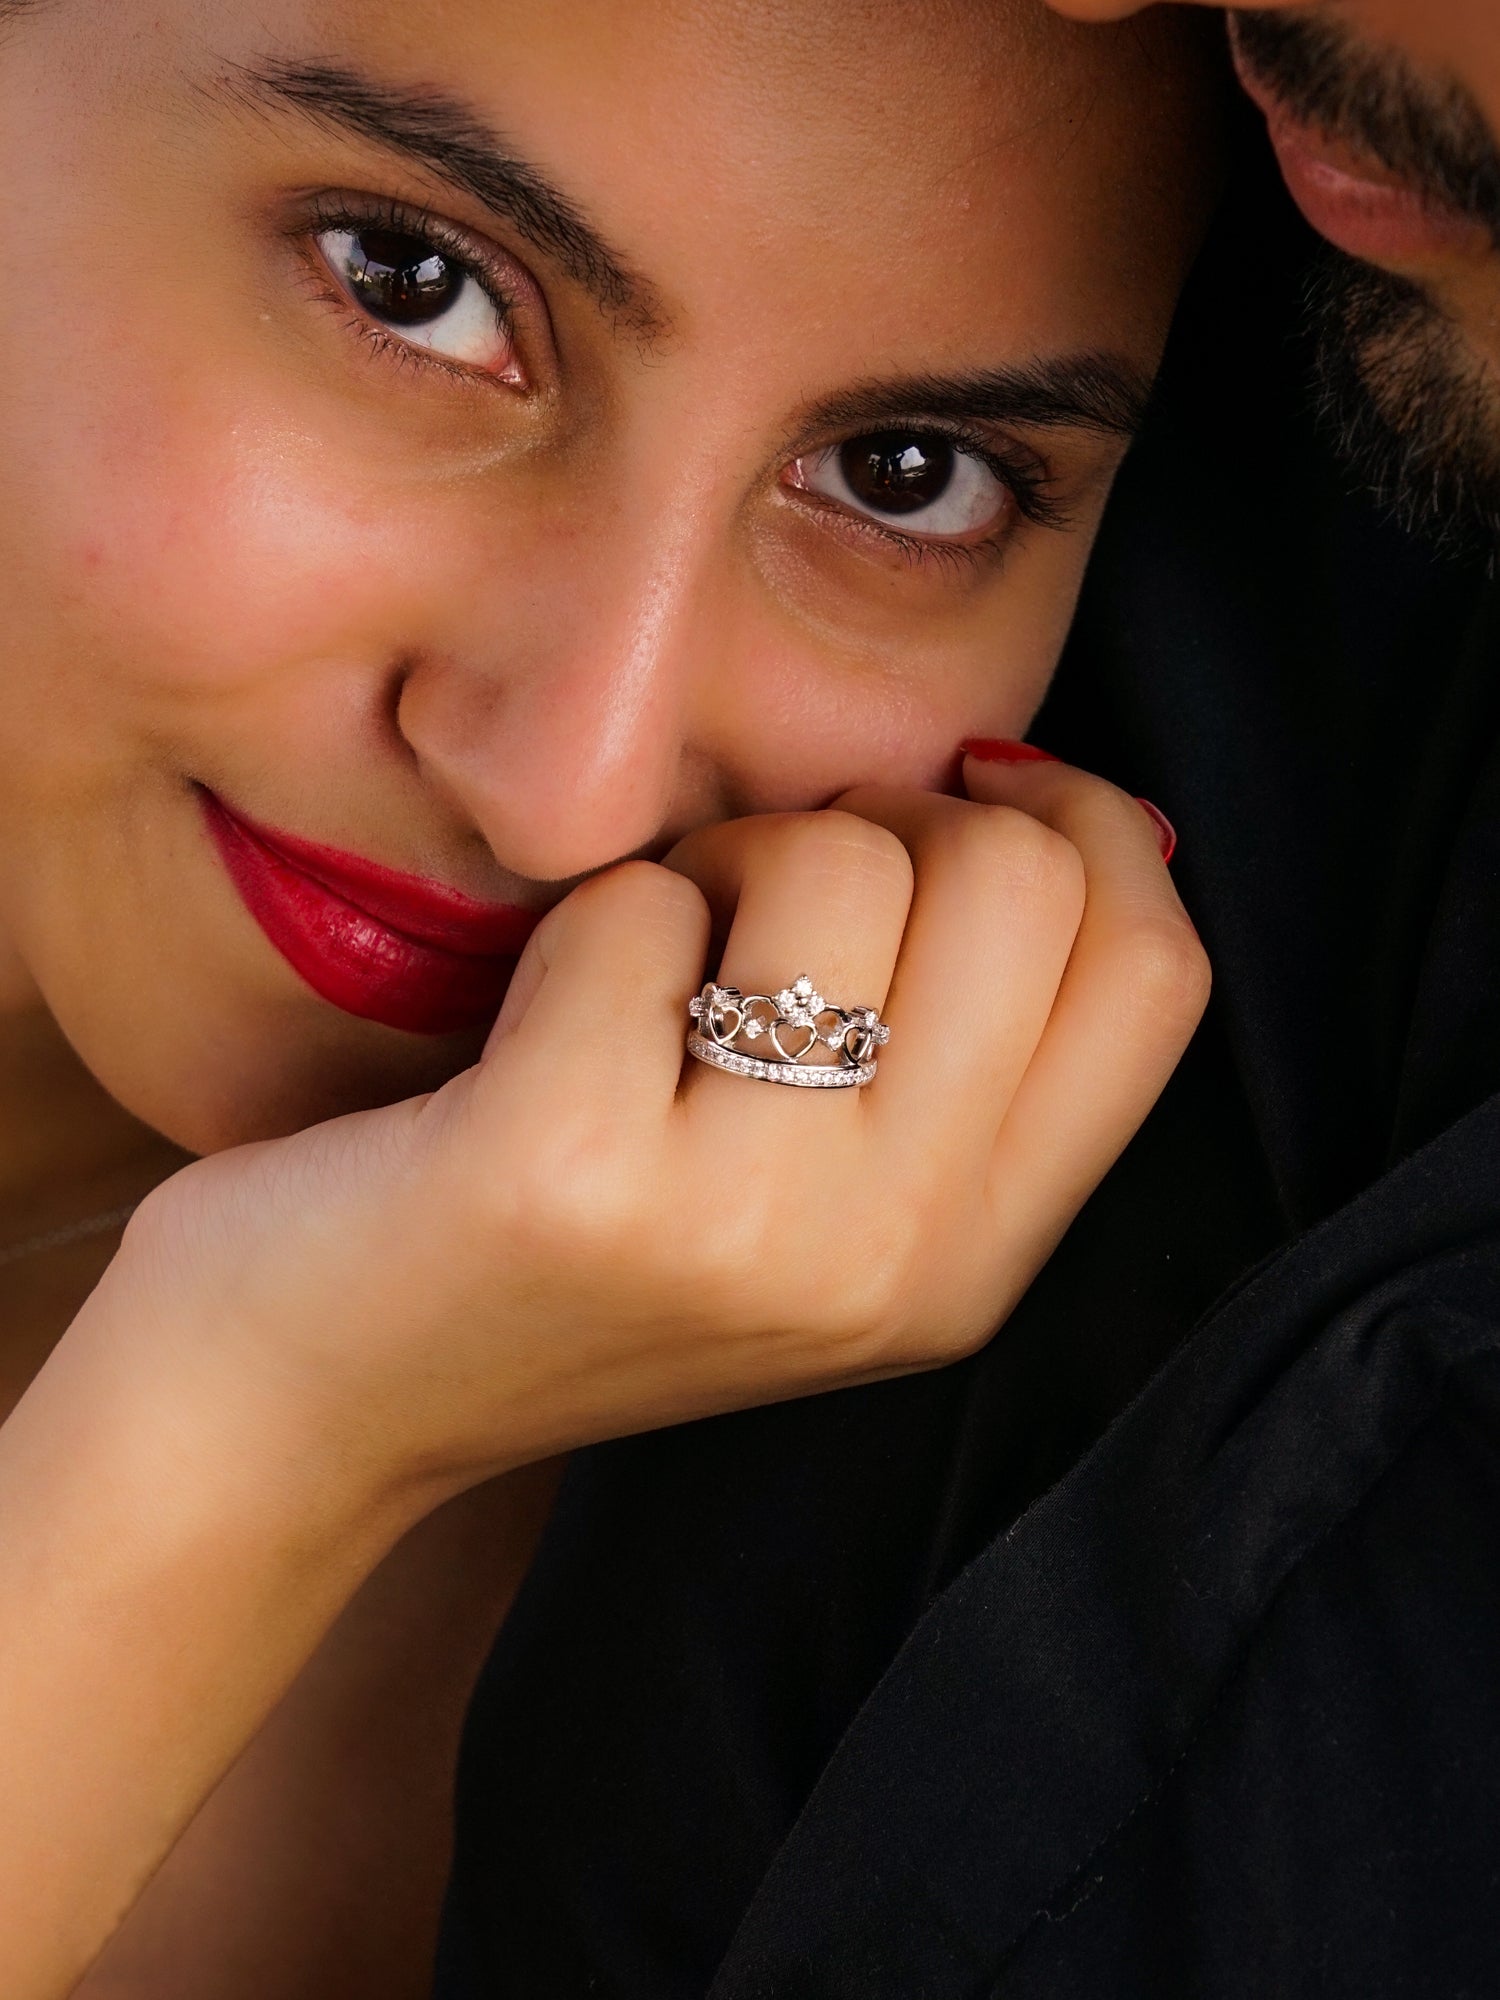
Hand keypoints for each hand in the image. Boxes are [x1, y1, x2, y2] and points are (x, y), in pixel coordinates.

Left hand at [96, 753, 1207, 1515]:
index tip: (956, 800)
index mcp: (974, 1260)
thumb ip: (952, 1045)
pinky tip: (529, 1036)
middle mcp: (895, 1263)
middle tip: (755, 902)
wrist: (306, 1405)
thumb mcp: (812, 1195)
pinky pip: (638, 900)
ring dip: (719, 861)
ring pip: (843, 861)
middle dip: (878, 828)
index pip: (1156, 973)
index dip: (1082, 828)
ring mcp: (744, 1232)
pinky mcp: (573, 1175)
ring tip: (640, 976)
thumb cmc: (563, 1253)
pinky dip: (578, 922)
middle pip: (1024, 884)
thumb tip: (1063, 800)